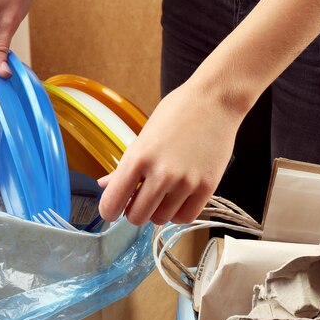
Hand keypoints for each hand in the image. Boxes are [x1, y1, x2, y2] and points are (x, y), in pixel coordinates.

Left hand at [98, 81, 244, 225]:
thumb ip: (124, 166)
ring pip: (161, 219)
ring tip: (162, 195)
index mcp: (138, 157)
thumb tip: (104, 185)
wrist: (215, 100)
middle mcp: (161, 173)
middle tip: (140, 199)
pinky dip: (178, 213)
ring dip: (158, 212)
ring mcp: (186, 182)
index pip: (113, 202)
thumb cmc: (177, 112)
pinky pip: (185, 218)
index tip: (112, 210)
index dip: (109, 211)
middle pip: (137, 217)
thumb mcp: (144, 136)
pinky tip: (178, 199)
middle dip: (134, 212)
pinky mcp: (207, 187)